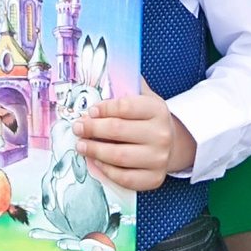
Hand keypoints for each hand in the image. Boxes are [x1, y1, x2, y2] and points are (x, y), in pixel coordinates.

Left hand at [74, 85, 195, 193]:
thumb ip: (127, 86)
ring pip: (118, 156)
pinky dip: (106, 170)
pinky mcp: (154, 179)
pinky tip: (97, 162)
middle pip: (118, 130)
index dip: (103, 108)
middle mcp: (161, 134)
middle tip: (78, 128)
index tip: (90, 111)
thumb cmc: (148, 120)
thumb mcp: (144, 98)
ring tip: (81, 145)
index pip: (125, 106)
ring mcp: (159, 159)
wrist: (171, 144)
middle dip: (92, 129)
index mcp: (157, 111)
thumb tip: (105, 72)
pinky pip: (124, 177)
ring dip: (94, 150)